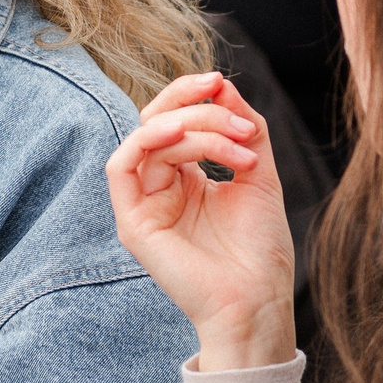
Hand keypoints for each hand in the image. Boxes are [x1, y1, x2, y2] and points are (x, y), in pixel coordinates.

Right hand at [107, 71, 297, 371]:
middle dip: (193, 103)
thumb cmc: (261, 249)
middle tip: (232, 108)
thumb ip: (244, 129)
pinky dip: (151, 140)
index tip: (224, 82)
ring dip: (195, 127)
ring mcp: (143, 206)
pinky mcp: (132, 224)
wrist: (259, 301)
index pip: (174, 119)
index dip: (193, 94)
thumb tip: (223, 82)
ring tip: (238, 141)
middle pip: (154, 122)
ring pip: (148, 139)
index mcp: (185, 178)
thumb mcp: (259, 173)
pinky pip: (121, 166)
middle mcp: (159, 189)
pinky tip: (186, 134)